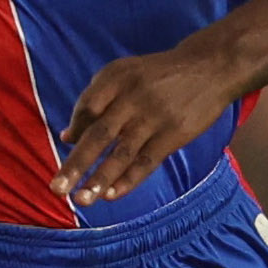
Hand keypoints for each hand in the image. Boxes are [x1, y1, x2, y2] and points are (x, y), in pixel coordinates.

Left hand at [55, 43, 236, 204]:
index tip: (68, 144)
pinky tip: (110, 195)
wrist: (211, 67)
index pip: (87, 107)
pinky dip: (128, 179)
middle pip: (99, 135)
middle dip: (76, 164)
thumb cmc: (158, 76)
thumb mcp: (125, 74)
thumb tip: (67, 137)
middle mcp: (133, 98)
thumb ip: (95, 100)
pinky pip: (147, 161)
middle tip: (56, 189)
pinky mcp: (174, 134)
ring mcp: (154, 118)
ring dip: (99, 179)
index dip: (77, 126)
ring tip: (80, 200)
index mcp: (116, 78)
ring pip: (122, 154)